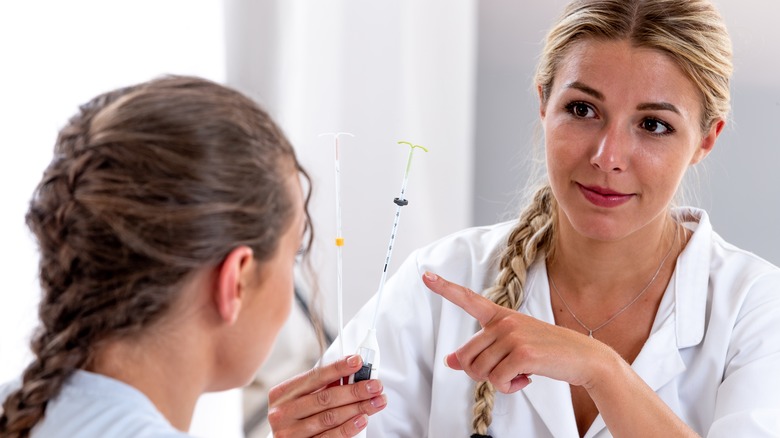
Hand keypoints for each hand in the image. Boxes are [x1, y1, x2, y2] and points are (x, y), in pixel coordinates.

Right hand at [267, 355, 386, 437]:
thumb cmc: (294, 416)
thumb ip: (322, 385)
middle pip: (325, 398)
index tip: (358, 361)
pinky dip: (348, 428)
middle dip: (354, 390)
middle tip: (376, 385)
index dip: (338, 368)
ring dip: (357, 408)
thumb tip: (351, 371)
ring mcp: (291, 433)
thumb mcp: (300, 397)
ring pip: (330, 418)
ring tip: (376, 402)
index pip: (314, 377)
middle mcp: (283, 413)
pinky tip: (362, 420)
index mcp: (282, 393)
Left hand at [422, 271, 605, 392]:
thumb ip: (481, 351)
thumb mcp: (511, 347)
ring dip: (497, 382)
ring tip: (518, 374)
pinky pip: (497, 381)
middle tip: (502, 373)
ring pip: (479, 372)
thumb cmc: (546, 352)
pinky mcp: (522, 354)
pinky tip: (526, 379)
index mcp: (501, 316)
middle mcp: (503, 322)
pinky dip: (509, 388)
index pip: (468, 299)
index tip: (426, 275)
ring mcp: (512, 336)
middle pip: (466, 357)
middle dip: (479, 373)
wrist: (584, 358)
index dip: (444, 288)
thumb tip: (450, 361)